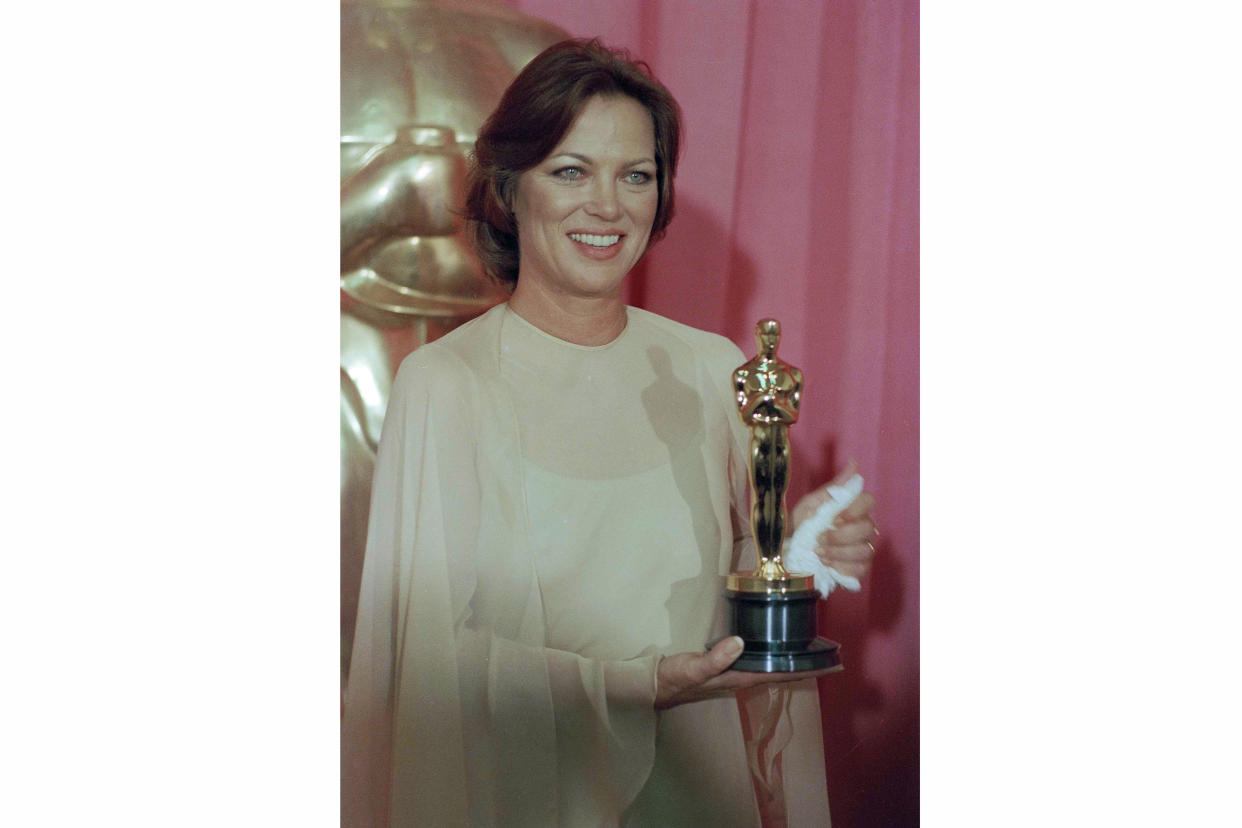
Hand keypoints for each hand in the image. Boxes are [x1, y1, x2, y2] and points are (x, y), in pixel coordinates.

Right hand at [654, 636, 836, 709]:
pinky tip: (774, 649)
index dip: (805, 669)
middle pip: (781, 672)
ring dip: (790, 662)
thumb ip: (715, 658)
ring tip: (810, 653)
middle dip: (805, 666)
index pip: (779, 674)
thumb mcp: (692, 668)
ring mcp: (734, 673)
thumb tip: (739, 642)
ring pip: (770, 667)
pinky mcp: (725, 666)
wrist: (654, 686)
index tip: (830, 665)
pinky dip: (771, 656)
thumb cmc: (673, 679)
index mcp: (739, 678)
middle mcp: (741, 677)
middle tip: (830, 657)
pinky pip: (756, 661)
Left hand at [791, 461, 877, 579]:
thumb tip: (854, 464)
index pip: (869, 501)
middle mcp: (861, 528)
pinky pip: (861, 569)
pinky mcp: (857, 570)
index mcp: (850, 509)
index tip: (835, 518)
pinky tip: (826, 564)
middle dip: (842, 536)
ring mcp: (861, 549)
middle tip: (819, 539)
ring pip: (865, 550)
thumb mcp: (810, 505)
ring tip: (818, 552)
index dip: (855, 510)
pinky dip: (842, 567)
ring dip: (838, 552)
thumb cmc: (798, 526)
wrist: (784, 554)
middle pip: (868, 528)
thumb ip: (833, 488)